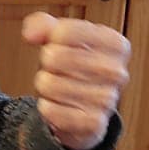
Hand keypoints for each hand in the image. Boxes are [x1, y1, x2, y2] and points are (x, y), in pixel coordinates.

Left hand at [21, 13, 129, 149]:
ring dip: (45, 87)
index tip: (58, 45)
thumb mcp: (63, 38)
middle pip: (55, 57)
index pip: (65, 31)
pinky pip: (50, 110)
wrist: (86, 109)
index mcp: (116, 44)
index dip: (51, 39)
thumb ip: (43, 26)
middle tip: (58, 70)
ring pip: (49, 85)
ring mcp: (108, 100)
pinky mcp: (93, 124)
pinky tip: (58, 105)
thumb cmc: (76, 67)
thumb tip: (31, 34)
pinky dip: (46, 107)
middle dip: (47, 64)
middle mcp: (117, 72)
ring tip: (59, 88)